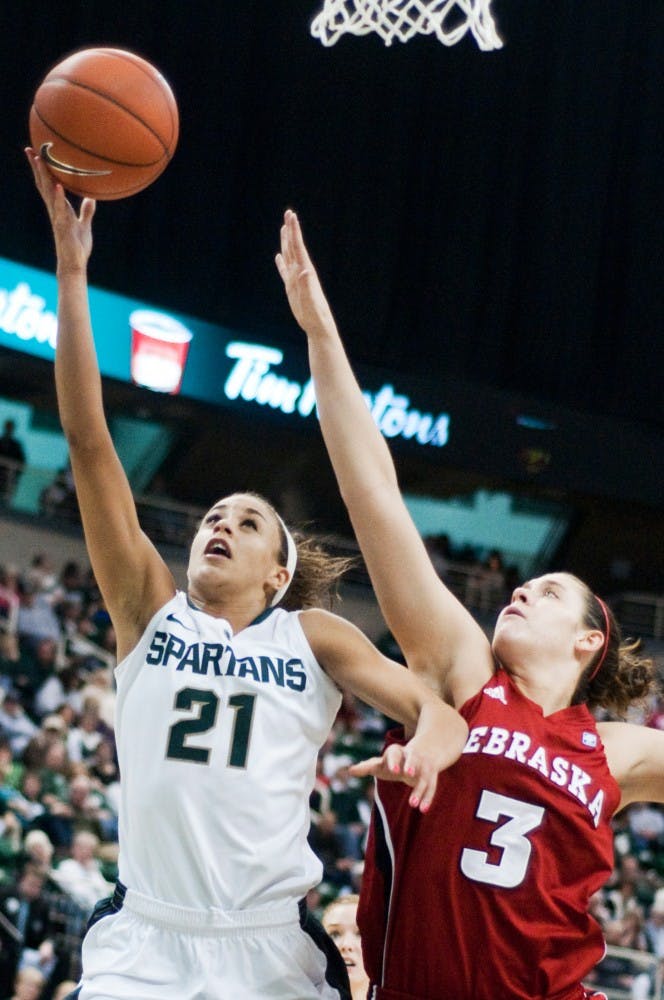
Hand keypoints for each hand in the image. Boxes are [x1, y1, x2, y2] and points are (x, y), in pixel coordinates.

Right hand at [25, 146, 94, 273]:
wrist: (75, 264)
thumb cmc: (77, 246)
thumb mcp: (84, 225)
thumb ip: (87, 211)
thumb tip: (91, 197)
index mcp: (59, 208)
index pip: (48, 184)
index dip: (42, 170)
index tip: (37, 154)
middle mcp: (55, 210)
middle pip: (43, 184)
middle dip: (36, 167)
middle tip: (29, 149)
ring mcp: (57, 216)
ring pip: (48, 192)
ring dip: (43, 176)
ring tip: (38, 159)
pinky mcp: (63, 225)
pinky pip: (60, 209)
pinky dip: (59, 197)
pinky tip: (57, 185)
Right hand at [275, 209, 336, 338]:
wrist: (318, 326)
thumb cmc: (316, 316)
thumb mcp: (310, 302)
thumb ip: (307, 286)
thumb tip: (304, 271)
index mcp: (305, 272)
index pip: (298, 247)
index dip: (294, 231)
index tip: (291, 216)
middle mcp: (301, 272)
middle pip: (294, 246)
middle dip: (291, 230)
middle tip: (289, 213)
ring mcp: (296, 279)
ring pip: (289, 256)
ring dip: (286, 241)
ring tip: (284, 228)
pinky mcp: (292, 288)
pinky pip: (284, 272)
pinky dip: (281, 263)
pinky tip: (279, 256)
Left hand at [349, 741, 439, 812]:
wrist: (424, 752)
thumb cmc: (396, 761)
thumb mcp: (382, 763)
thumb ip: (367, 767)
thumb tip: (350, 771)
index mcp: (396, 752)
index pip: (394, 753)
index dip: (393, 762)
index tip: (393, 771)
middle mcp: (412, 756)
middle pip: (412, 758)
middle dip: (410, 764)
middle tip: (406, 773)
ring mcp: (423, 765)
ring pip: (423, 776)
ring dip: (419, 789)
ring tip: (413, 804)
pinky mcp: (431, 776)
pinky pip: (431, 786)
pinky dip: (427, 798)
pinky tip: (423, 810)